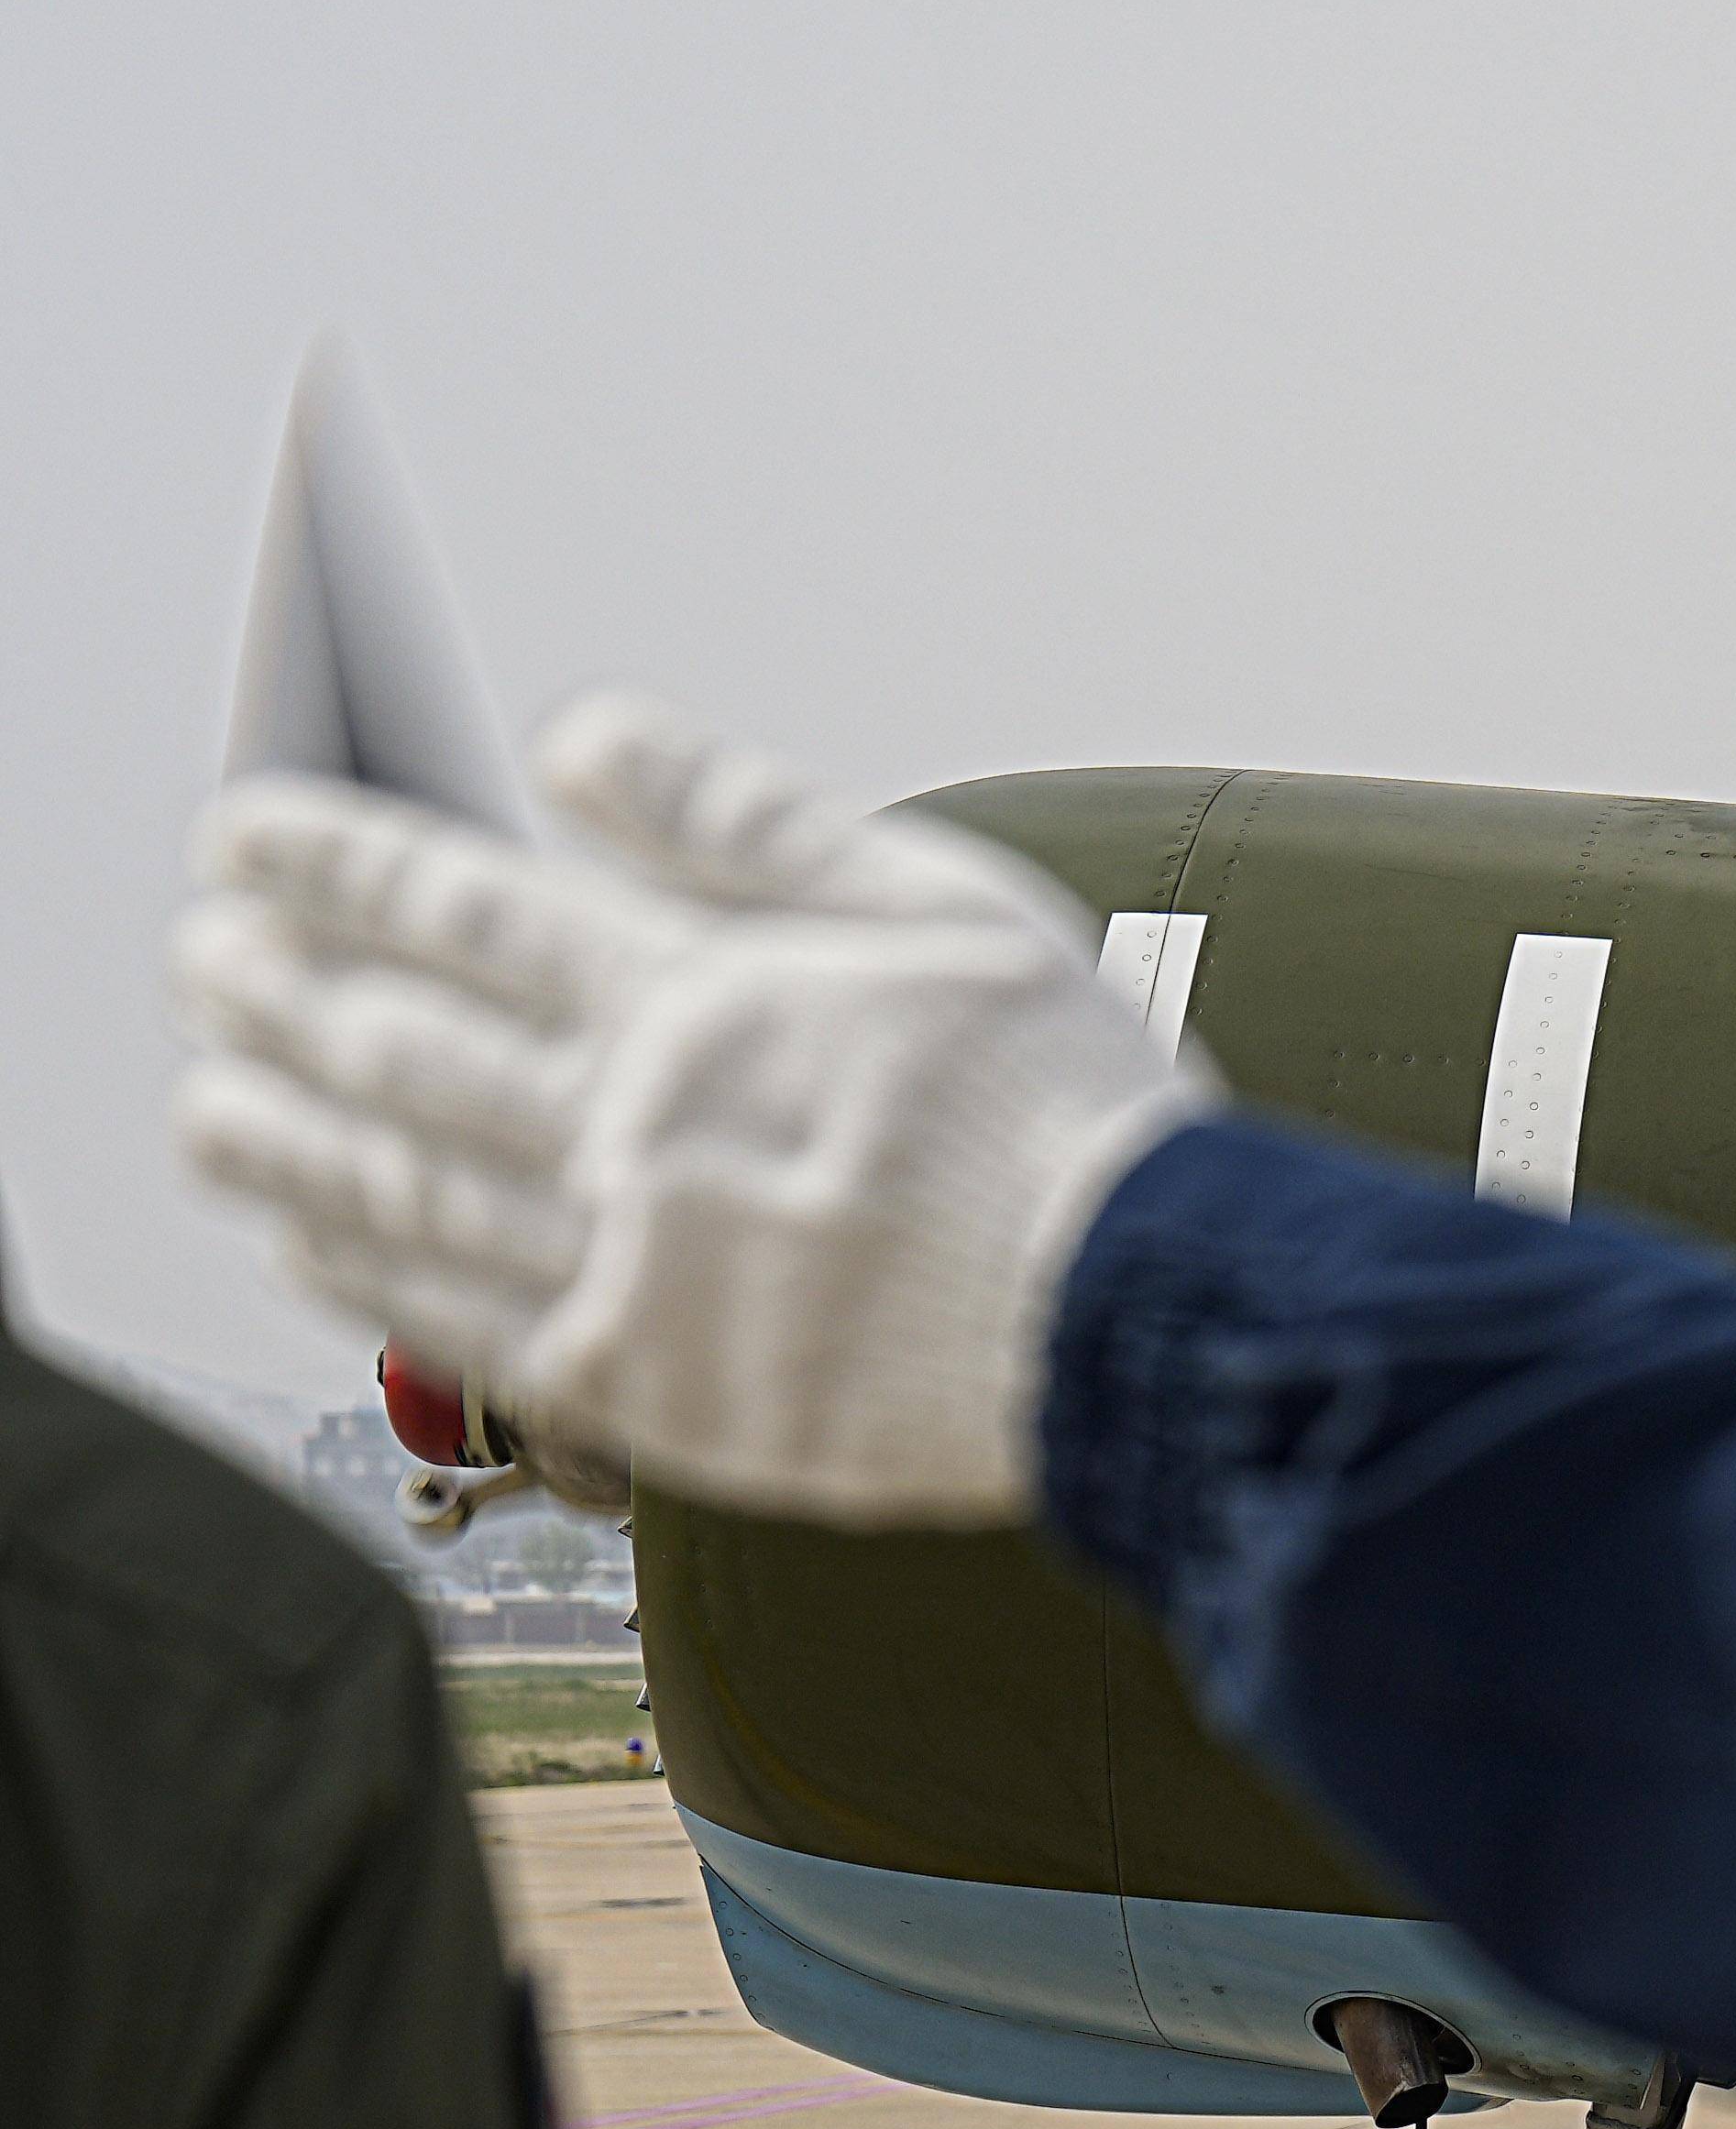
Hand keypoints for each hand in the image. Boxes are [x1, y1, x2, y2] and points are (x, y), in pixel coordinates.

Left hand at [170, 695, 1212, 1525]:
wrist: (1139, 1322)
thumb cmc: (1072, 1126)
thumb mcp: (947, 905)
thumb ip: (747, 822)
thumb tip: (589, 745)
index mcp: (698, 1000)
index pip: (461, 907)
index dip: (333, 862)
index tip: (250, 837)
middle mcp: (632, 1126)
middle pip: (396, 1044)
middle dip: (274, 991)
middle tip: (203, 960)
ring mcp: (627, 1260)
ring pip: (396, 1184)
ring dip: (280, 1134)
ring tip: (208, 1103)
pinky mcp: (650, 1383)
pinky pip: (461, 1323)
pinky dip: (365, 1278)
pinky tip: (313, 1249)